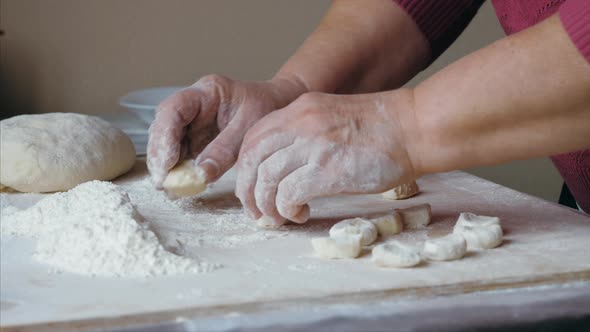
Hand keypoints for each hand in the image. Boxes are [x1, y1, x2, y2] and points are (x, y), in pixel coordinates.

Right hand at [147, 75, 304, 186]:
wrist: (282, 106)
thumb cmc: (269, 108)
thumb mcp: (250, 129)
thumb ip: (225, 150)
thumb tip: (200, 175)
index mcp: (207, 92)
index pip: (174, 109)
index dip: (164, 137)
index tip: (167, 164)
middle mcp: (194, 104)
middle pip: (163, 125)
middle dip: (160, 154)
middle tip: (163, 182)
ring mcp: (193, 121)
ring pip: (167, 140)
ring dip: (165, 164)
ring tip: (170, 187)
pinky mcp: (197, 137)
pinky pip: (180, 152)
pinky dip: (178, 169)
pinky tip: (180, 184)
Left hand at [235, 90, 418, 225]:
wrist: (414, 127)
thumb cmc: (381, 128)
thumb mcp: (333, 118)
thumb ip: (305, 135)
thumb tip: (285, 166)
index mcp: (299, 109)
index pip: (253, 138)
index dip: (246, 166)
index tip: (252, 186)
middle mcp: (299, 123)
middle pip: (251, 159)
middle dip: (247, 190)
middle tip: (256, 210)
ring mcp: (312, 145)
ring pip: (265, 179)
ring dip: (265, 205)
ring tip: (277, 218)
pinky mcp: (327, 170)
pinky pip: (289, 195)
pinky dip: (287, 210)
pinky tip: (300, 215)